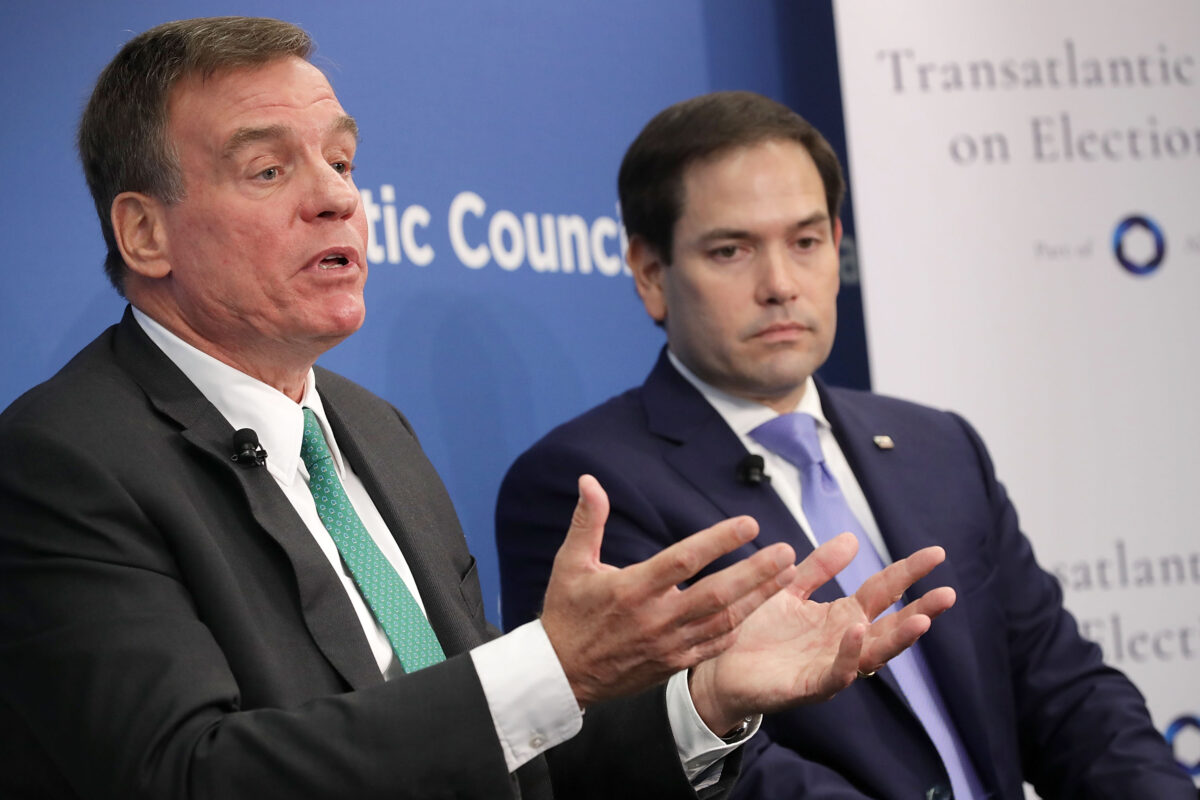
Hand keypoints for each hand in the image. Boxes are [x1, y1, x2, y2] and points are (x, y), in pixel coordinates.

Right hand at [539, 475, 797, 707]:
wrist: (563, 675)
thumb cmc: (567, 613)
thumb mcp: (570, 563)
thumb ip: (587, 521)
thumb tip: (589, 481)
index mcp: (632, 589)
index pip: (684, 560)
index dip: (719, 540)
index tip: (749, 523)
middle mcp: (656, 618)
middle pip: (716, 593)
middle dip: (756, 572)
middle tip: (787, 552)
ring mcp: (668, 645)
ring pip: (723, 620)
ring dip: (758, 597)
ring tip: (787, 574)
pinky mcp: (673, 664)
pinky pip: (715, 646)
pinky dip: (739, 627)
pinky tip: (759, 608)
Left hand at [688, 533, 956, 734]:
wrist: (719, 667)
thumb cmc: (756, 631)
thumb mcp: (789, 589)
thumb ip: (819, 568)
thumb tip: (852, 538)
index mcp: (841, 616)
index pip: (882, 591)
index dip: (908, 572)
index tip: (936, 552)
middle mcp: (842, 641)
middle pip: (890, 624)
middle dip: (920, 610)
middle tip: (948, 594)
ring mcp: (829, 665)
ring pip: (872, 653)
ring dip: (897, 639)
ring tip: (921, 621)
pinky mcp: (809, 686)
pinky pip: (835, 673)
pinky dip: (848, 656)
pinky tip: (857, 632)